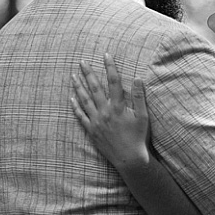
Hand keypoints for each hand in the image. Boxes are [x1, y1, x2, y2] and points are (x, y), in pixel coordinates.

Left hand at [74, 53, 149, 168]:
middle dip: (88, 73)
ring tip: (73, 76)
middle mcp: (105, 112)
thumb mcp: (143, 116)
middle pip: (94, 88)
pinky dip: (75, 107)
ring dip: (78, 87)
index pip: (113, 81)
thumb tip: (138, 78)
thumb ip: (140, 97)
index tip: (106, 55)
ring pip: (84, 100)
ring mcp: (96, 121)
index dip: (110, 67)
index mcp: (119, 107)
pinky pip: (80, 116)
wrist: (129, 159)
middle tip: (82, 62)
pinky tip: (71, 99)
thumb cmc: (139, 137)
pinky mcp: (91, 131)